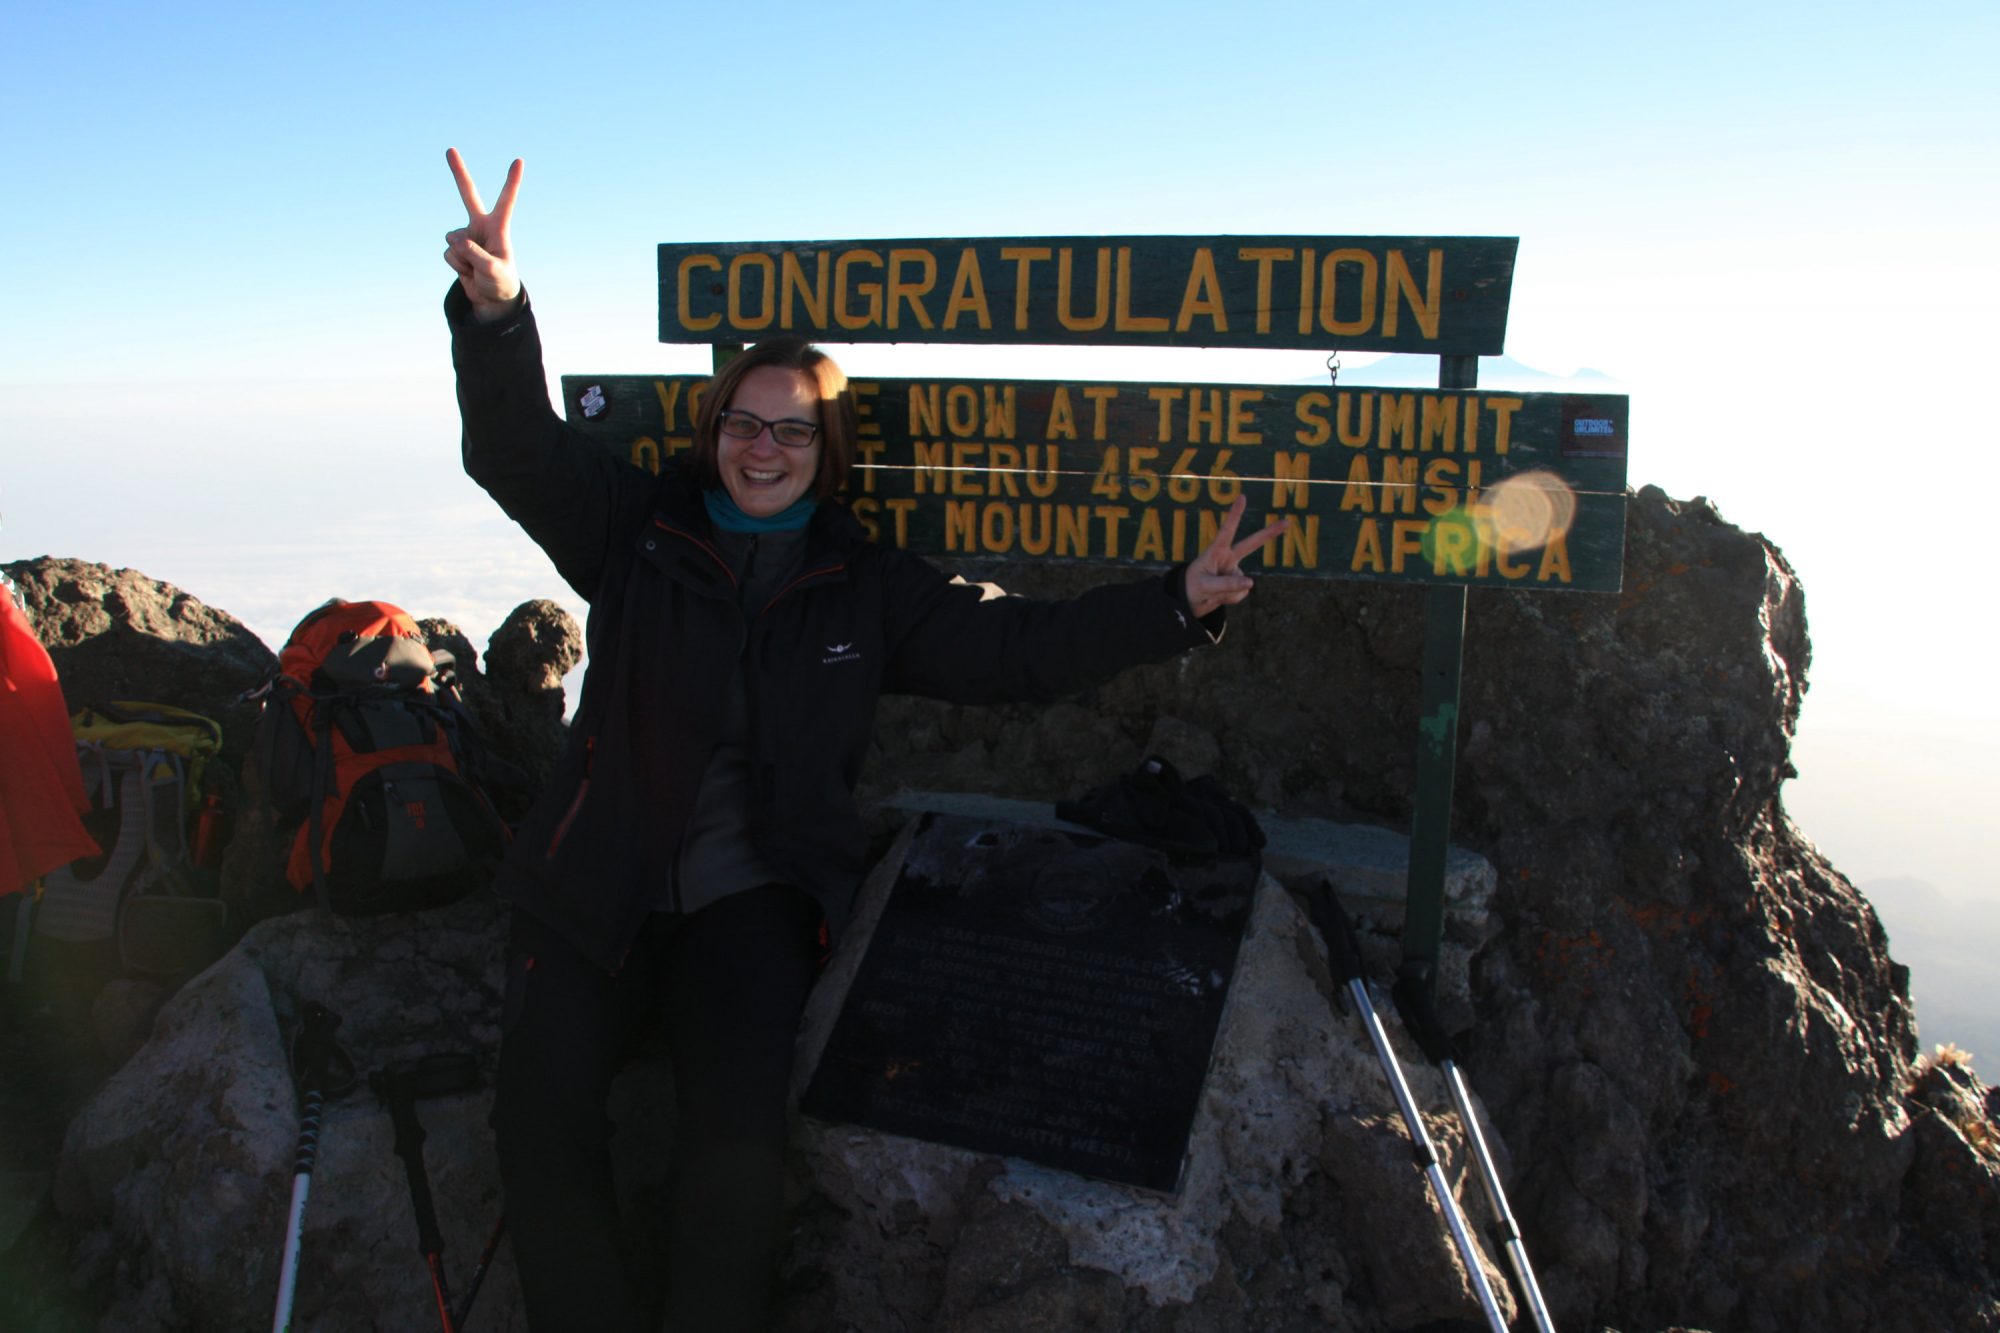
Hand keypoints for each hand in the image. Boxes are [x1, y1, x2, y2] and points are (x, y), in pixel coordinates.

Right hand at [443, 148, 523, 319]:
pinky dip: (456, 266)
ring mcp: (467, 235)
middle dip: (458, 172)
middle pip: (468, 195)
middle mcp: (481, 226)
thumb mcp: (493, 271)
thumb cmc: (501, 282)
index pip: (506, 201)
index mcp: (498, 227)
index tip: (519, 160)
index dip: (512, 182)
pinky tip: (468, 270)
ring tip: (477, 268)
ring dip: (463, 259)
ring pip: (454, 241)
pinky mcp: (456, 248)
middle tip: (450, 149)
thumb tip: (456, 240)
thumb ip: (476, 255)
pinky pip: (449, 254)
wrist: (491, 298)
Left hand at [1183, 496, 1290, 617]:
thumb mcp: (1205, 586)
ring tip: (1211, 593)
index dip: (1235, 515)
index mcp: (1216, 552)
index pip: (1227, 531)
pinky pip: (1240, 593)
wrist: (1189, 603)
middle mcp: (1227, 559)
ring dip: (1227, 592)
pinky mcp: (1238, 585)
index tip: (1242, 497)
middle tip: (1287, 522)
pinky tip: (1219, 597)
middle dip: (1269, 533)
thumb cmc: (1191, 588)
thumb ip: (1227, 584)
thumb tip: (1250, 583)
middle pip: (1251, 544)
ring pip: (1240, 584)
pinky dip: (1231, 598)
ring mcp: (1234, 572)